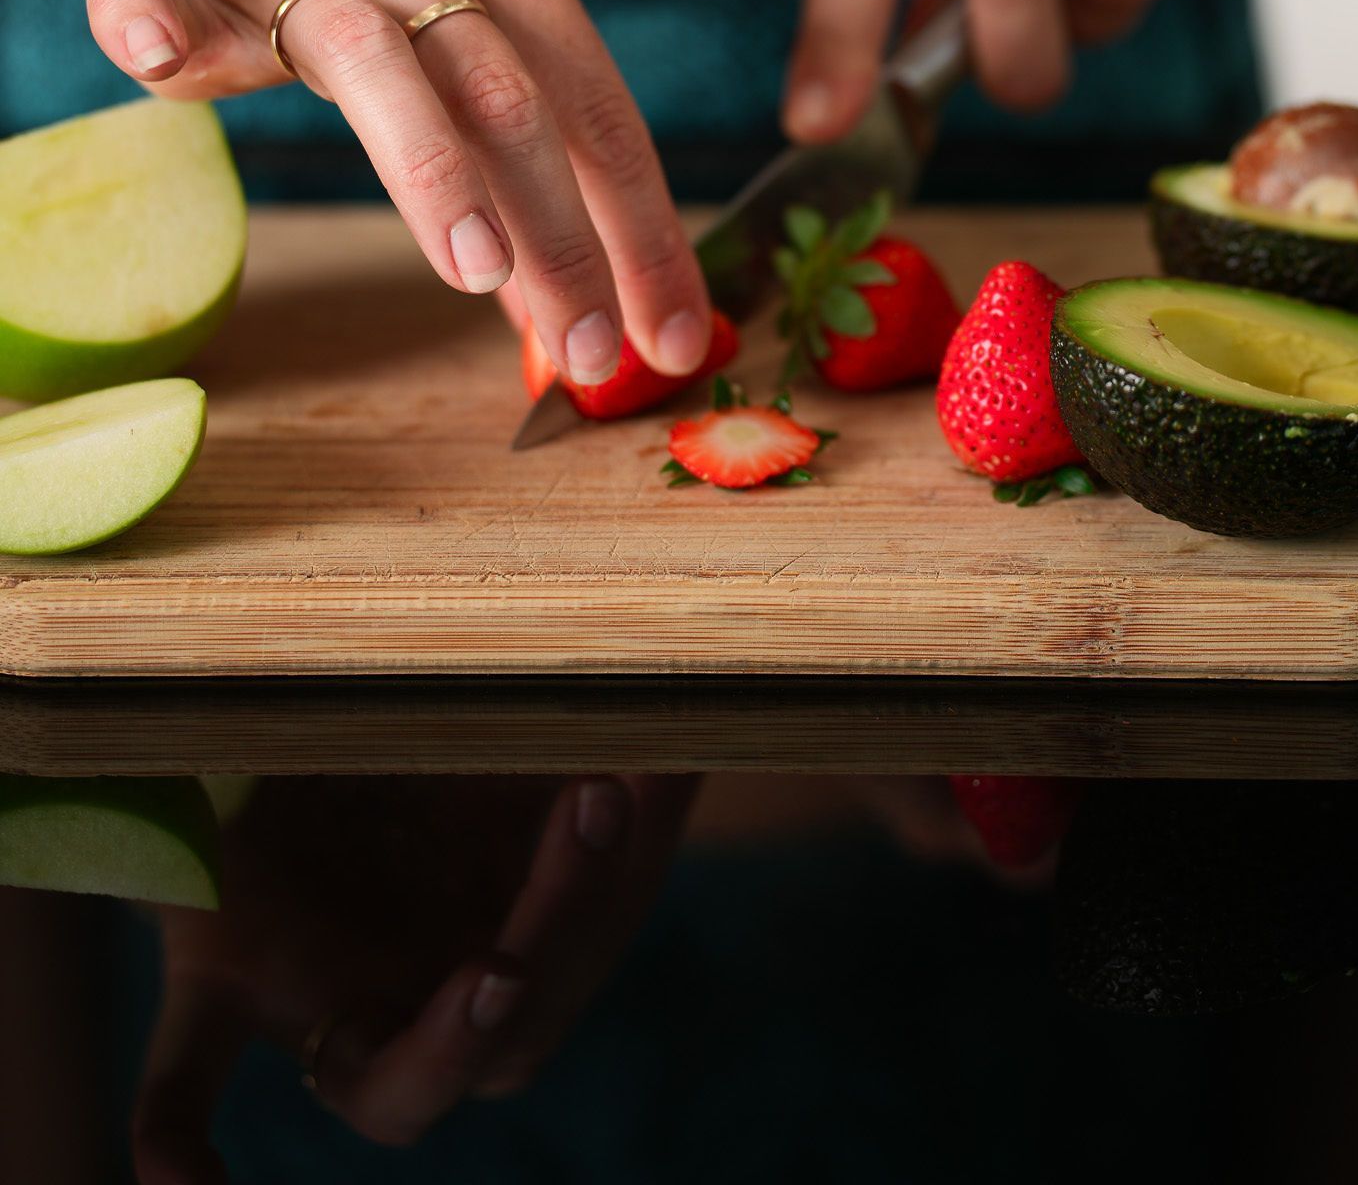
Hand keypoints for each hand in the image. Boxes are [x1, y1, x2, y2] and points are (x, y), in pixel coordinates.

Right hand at [84, 0, 710, 384]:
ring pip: (369, 55)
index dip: (641, 224)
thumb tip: (580, 301)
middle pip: (505, 93)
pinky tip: (153, 56)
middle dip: (560, 231)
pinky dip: (148, 12)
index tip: (672, 331)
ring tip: (474, 265)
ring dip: (430, 162)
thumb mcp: (470, 10)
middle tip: (591, 348)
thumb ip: (521, 141)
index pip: (593, 104)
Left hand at [132, 773, 697, 1178]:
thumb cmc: (419, 751)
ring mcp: (318, 1012)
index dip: (627, 878)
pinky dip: (181, 1136)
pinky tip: (185, 1182)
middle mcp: (418, 1009)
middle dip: (567, 918)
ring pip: (387, 1089)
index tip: (653, 768)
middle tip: (603, 792)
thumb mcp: (509, 738)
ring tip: (499, 973)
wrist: (279, 743)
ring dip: (447, 1045)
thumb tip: (701, 696)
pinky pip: (186, 1078)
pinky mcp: (214, 978)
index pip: (587, 954)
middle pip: (512, 1029)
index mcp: (504, 957)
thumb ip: (597, 736)